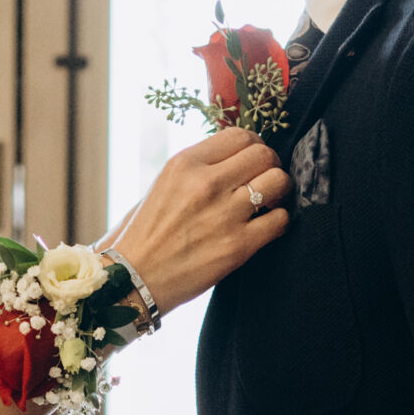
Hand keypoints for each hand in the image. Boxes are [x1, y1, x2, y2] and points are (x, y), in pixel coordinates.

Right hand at [115, 128, 289, 314]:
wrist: (133, 279)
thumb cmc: (145, 233)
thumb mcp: (163, 185)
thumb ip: (199, 167)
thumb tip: (235, 157)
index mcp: (185, 164)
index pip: (240, 135)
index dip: (253, 145)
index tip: (252, 159)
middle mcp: (206, 184)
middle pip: (264, 154)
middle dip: (270, 165)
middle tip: (265, 179)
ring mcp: (224, 215)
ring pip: (278, 181)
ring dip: (279, 191)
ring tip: (268, 202)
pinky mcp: (238, 246)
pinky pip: (280, 220)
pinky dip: (278, 221)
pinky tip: (265, 226)